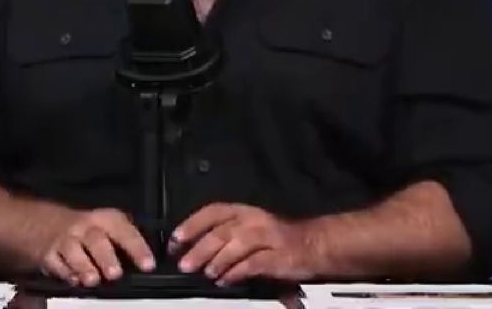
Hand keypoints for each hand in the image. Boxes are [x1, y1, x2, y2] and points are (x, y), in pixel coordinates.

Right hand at [40, 208, 155, 287]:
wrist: (41, 221)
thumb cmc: (82, 227)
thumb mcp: (104, 223)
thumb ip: (123, 239)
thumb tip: (145, 261)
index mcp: (104, 220)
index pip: (124, 231)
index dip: (137, 248)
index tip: (148, 265)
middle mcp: (84, 229)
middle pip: (96, 240)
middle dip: (106, 257)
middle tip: (115, 274)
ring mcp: (65, 241)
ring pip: (74, 251)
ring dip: (84, 266)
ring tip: (93, 280)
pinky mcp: (47, 254)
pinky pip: (55, 263)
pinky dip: (64, 272)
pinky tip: (73, 279)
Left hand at [171, 203, 318, 285]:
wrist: (315, 244)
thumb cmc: (278, 239)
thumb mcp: (250, 229)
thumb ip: (225, 237)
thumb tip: (193, 251)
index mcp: (244, 211)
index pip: (213, 211)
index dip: (192, 224)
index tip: (176, 240)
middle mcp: (254, 220)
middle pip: (222, 231)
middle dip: (200, 248)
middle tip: (185, 264)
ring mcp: (268, 236)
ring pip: (236, 244)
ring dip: (217, 260)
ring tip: (206, 273)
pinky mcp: (279, 256)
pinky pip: (254, 263)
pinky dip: (237, 272)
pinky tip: (226, 281)